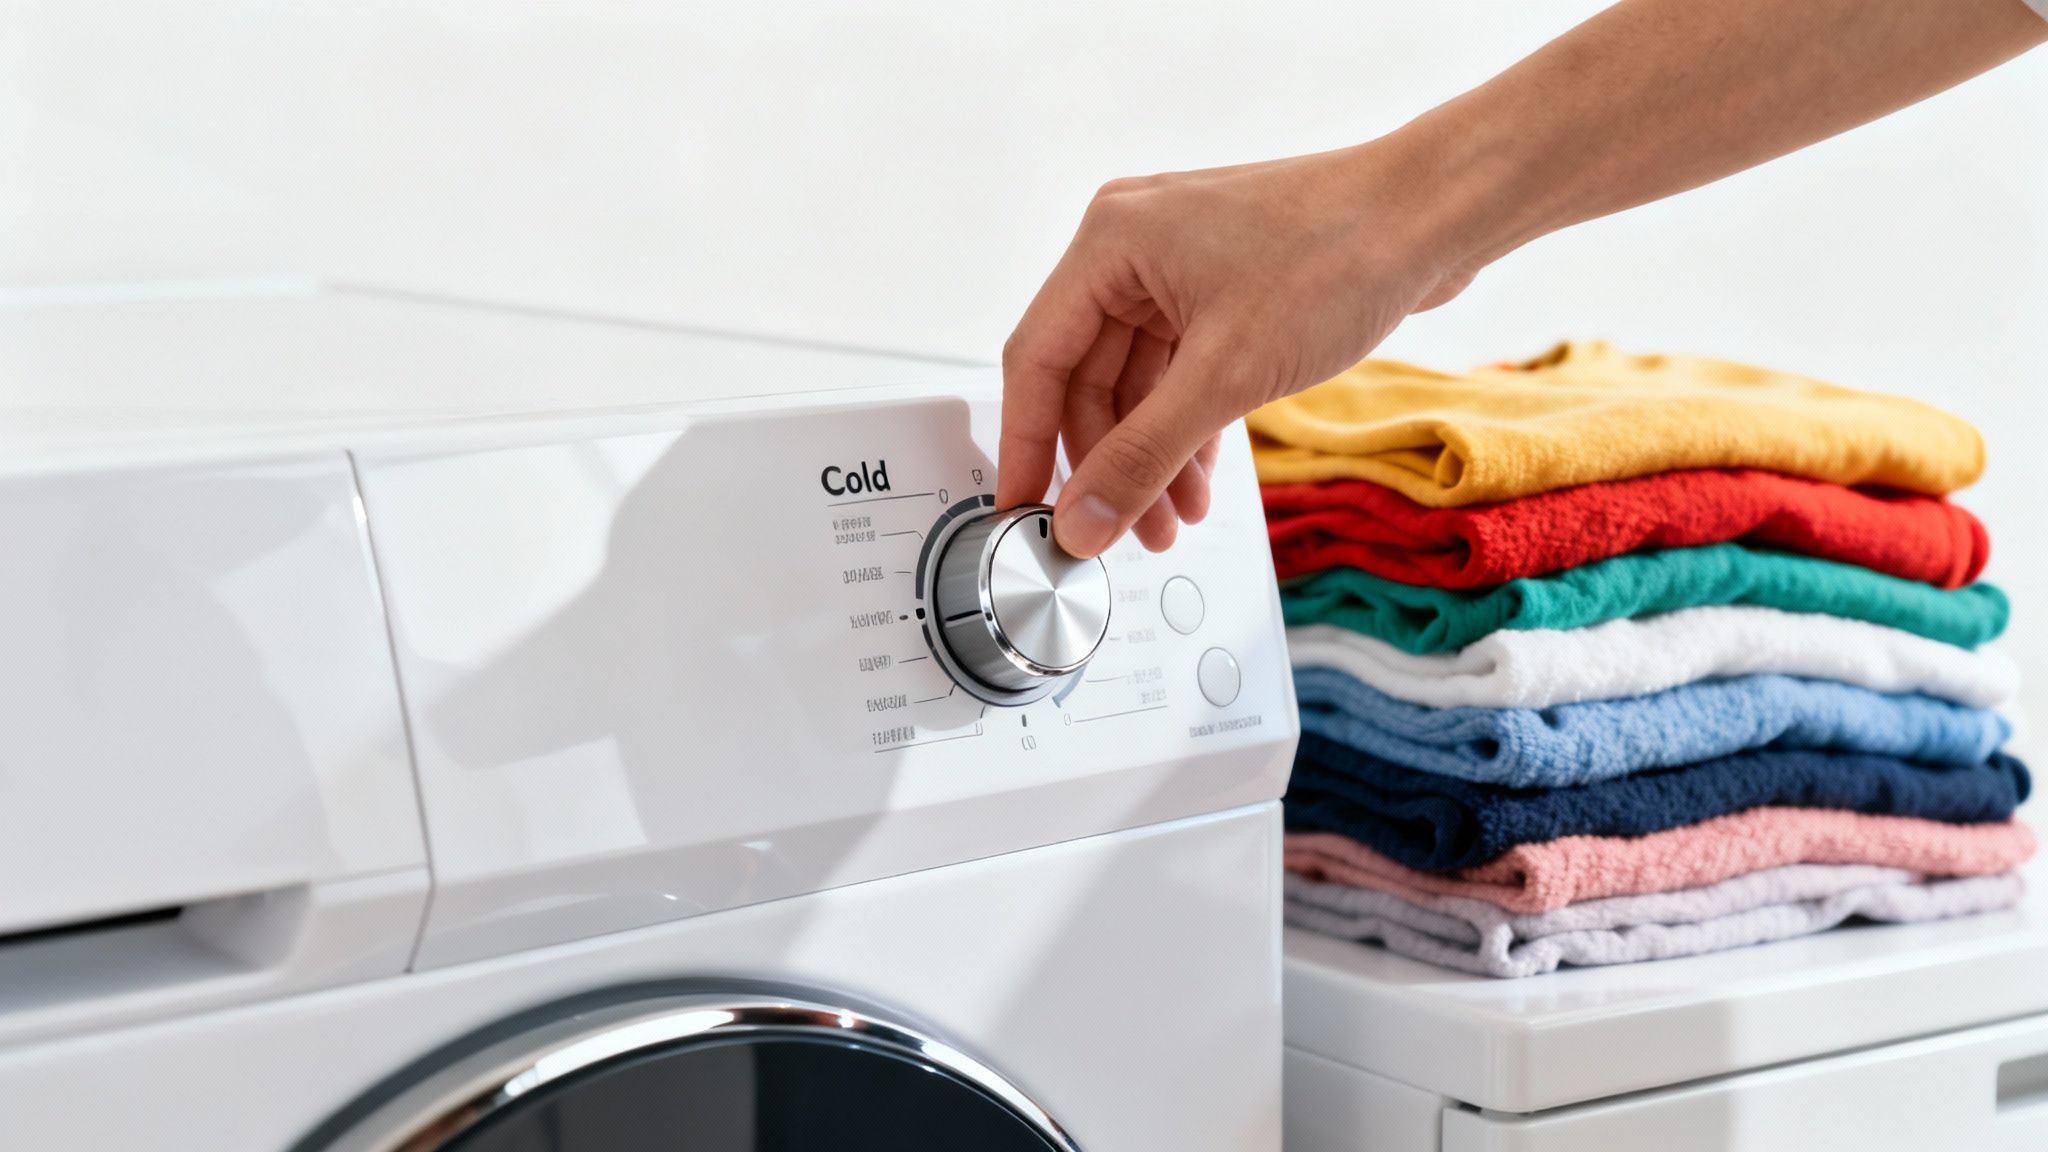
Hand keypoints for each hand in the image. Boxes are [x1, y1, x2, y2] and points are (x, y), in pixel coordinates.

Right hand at [997, 141, 1481, 557]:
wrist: (1436, 216)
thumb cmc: (1341, 254)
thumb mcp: (1226, 376)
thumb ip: (1142, 458)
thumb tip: (1082, 523)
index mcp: (1109, 242)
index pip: (1036, 360)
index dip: (1027, 447)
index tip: (1023, 512)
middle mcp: (1132, 247)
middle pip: (1086, 379)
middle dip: (1108, 464)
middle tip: (1119, 532)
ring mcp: (1178, 267)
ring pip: (1136, 384)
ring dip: (1151, 456)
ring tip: (1172, 521)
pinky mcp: (1221, 288)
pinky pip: (1178, 372)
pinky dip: (1186, 428)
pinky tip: (1201, 483)